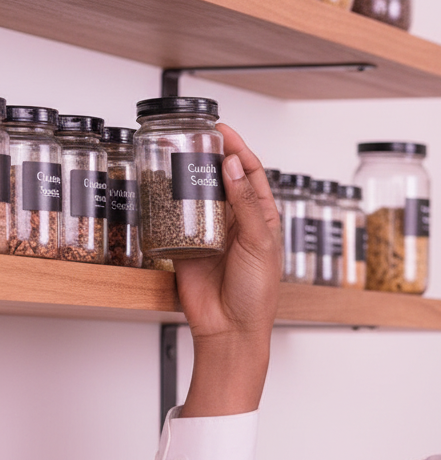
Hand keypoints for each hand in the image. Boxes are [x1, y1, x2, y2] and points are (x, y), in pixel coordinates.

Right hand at [176, 123, 281, 416]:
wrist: (230, 329)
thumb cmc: (256, 294)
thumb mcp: (259, 244)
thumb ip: (247, 204)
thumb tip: (234, 166)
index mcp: (262, 219)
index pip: (251, 173)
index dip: (238, 148)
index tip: (221, 130)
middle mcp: (236, 221)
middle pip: (221, 178)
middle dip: (207, 155)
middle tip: (191, 135)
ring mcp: (210, 231)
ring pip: (197, 193)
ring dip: (186, 174)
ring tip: (173, 152)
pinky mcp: (187, 244)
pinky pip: (175, 216)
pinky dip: (168, 200)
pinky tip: (160, 183)